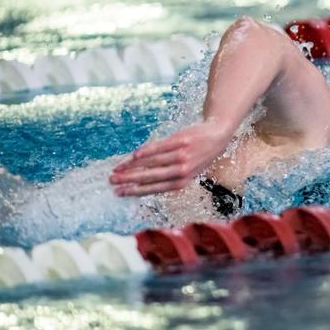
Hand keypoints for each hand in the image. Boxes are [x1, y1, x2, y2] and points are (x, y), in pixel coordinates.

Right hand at [109, 120, 229, 196]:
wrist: (217, 136)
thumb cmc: (198, 156)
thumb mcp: (187, 171)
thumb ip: (167, 177)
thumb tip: (139, 183)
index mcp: (183, 181)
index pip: (155, 189)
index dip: (136, 191)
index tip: (119, 192)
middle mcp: (183, 170)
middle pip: (151, 177)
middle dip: (129, 180)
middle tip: (112, 181)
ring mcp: (182, 155)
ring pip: (152, 162)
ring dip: (132, 166)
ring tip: (117, 169)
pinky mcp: (180, 141)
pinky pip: (159, 147)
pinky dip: (145, 151)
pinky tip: (133, 156)